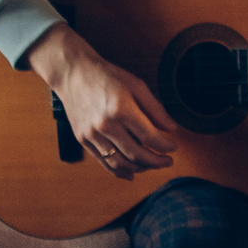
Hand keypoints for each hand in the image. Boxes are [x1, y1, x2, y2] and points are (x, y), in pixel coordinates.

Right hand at [26, 24, 178, 180]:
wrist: (73, 74)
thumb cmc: (107, 77)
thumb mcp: (137, 86)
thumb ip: (155, 109)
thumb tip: (172, 129)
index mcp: (121, 109)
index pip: (149, 137)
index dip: (165, 146)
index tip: (174, 146)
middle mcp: (105, 125)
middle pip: (136, 154)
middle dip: (156, 162)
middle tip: (168, 161)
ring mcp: (91, 134)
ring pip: (119, 163)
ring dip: (140, 169)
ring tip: (153, 165)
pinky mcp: (82, 140)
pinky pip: (103, 162)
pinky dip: (119, 171)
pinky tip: (132, 173)